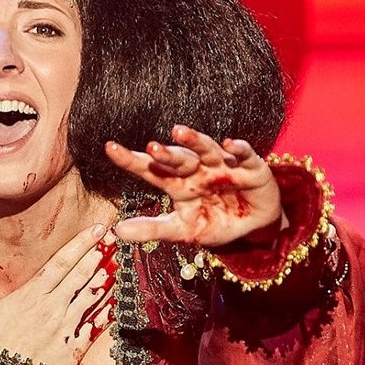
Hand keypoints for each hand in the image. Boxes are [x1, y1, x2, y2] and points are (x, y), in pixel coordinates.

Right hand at [0, 222, 114, 364]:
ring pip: (92, 298)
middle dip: (100, 254)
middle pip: (81, 275)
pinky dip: (106, 314)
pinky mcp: (73, 350)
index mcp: (31, 294)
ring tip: (119, 265)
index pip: (61, 261)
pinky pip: (94, 328)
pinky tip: (116, 302)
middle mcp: (52, 308)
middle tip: (115, 240)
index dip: (81, 243)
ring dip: (107, 280)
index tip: (97, 229)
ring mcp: (65, 329)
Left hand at [104, 125, 286, 247]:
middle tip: (150, 148)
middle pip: (179, 158)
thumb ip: (152, 229)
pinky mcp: (251, 168)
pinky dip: (238, 150)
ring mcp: (223, 166)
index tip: (109, 148)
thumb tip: (117, 231)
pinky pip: (244, 155)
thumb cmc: (215, 223)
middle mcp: (198, 170)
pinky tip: (229, 145)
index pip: (151, 170)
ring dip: (195, 141)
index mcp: (179, 184)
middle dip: (166, 153)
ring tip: (179, 133)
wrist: (254, 229)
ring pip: (207, 149)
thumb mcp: (183, 231)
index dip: (131, 160)